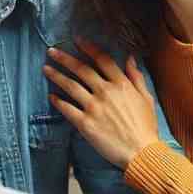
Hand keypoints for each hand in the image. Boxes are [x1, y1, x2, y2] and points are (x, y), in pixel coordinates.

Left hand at [43, 38, 158, 168]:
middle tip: (51, 51)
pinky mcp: (85, 124)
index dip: (88, 47)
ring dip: (56, 75)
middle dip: (64, 58)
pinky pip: (67, 109)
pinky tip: (51, 96)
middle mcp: (105, 92)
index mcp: (121, 84)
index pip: (102, 59)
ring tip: (46, 69)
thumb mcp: (146, 98)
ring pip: (70, 86)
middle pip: (81, 69)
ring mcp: (94, 107)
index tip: (77, 40)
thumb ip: (136, 76)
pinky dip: (58, 101)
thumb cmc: (145, 127)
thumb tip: (129, 57)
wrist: (141, 153)